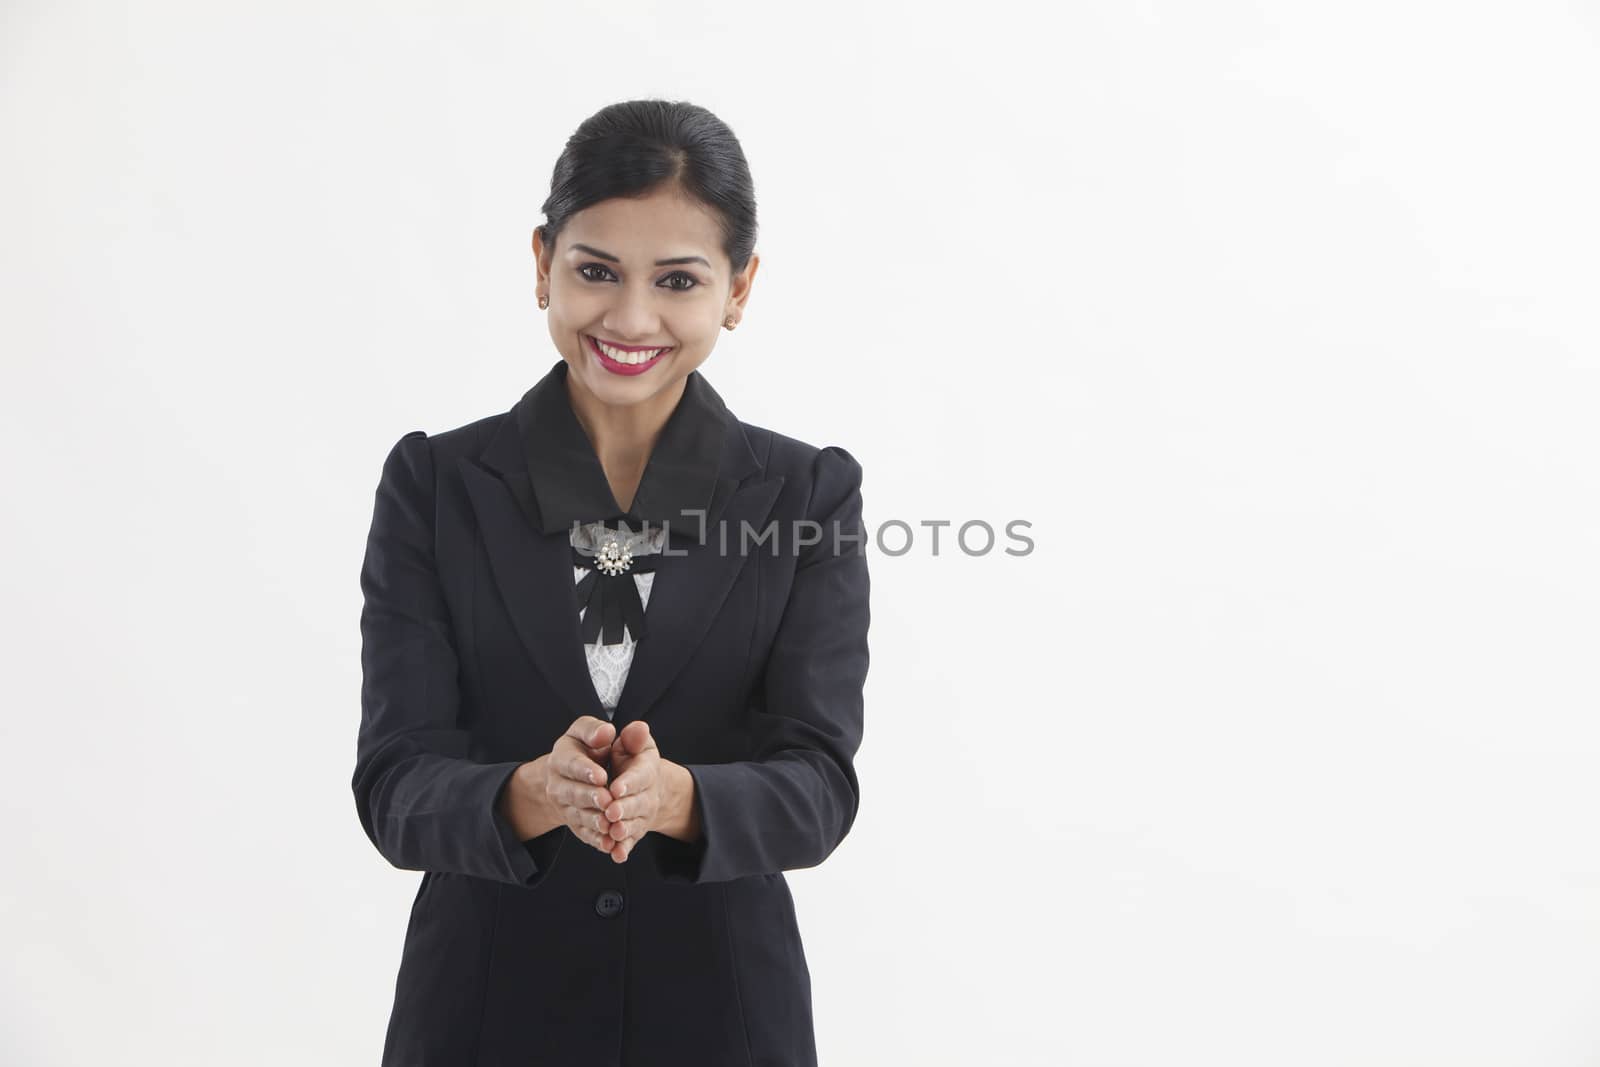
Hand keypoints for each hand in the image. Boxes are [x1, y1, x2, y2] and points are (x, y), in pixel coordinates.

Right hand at [541, 715, 621, 854]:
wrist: (571, 775)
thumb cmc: (584, 749)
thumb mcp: (586, 732)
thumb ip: (595, 730)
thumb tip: (606, 732)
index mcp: (560, 758)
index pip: (571, 764)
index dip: (585, 771)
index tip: (601, 776)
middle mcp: (557, 785)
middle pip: (572, 793)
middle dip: (590, 798)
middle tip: (608, 801)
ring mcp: (564, 807)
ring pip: (578, 816)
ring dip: (594, 821)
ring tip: (609, 823)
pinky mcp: (574, 824)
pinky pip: (584, 834)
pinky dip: (596, 840)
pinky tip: (609, 844)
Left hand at [600, 721, 668, 862]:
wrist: (641, 786)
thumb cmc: (632, 760)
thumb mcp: (633, 744)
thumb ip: (633, 737)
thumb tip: (638, 728)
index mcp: (646, 770)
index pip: (641, 776)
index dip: (629, 783)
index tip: (615, 788)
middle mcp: (648, 795)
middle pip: (639, 803)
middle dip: (625, 808)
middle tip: (611, 812)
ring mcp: (642, 816)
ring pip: (634, 824)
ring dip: (624, 830)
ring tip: (613, 833)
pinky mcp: (634, 831)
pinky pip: (630, 842)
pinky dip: (623, 849)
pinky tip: (616, 854)